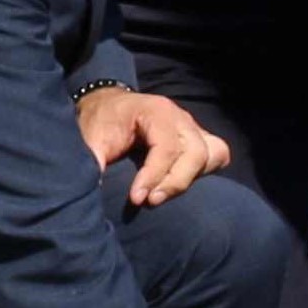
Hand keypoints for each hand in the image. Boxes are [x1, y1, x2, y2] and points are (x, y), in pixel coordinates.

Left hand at [76, 84, 226, 206]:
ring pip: (212, 154)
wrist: (109, 107)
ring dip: (189, 179)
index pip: (167, 147)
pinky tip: (178, 184)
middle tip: (149, 201)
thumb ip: (93, 160)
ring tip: (161, 196)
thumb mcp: (92, 139)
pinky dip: (204, 172)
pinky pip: (217, 154)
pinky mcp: (198, 139)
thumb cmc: (101, 122)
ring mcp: (192, 128)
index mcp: (156, 111)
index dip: (153, 176)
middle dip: (174, 182)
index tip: (136, 198)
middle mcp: (180, 118)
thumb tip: (91, 189)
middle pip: (195, 153)